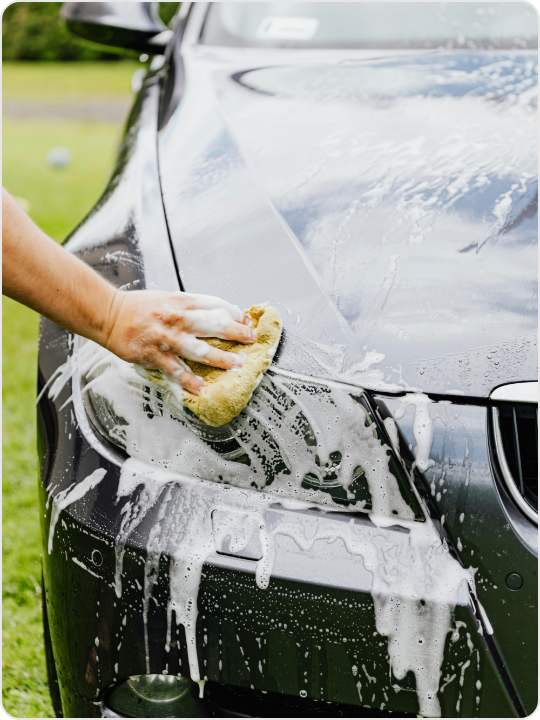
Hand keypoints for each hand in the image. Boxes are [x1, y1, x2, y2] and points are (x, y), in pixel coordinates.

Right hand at [104, 290, 255, 394]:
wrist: (108, 314)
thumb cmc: (139, 307)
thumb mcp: (168, 298)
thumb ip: (191, 307)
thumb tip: (217, 315)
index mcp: (181, 301)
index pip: (215, 305)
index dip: (234, 313)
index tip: (246, 321)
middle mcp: (176, 318)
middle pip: (213, 324)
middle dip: (235, 332)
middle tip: (251, 340)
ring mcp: (166, 338)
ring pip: (199, 349)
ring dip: (220, 358)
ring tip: (236, 365)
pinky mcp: (154, 355)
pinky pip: (175, 370)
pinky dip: (189, 380)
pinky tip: (201, 388)